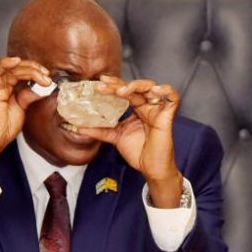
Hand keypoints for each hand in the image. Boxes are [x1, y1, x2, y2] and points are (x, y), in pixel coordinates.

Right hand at [0, 57, 50, 182]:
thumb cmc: (1, 129)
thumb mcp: (20, 109)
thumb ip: (28, 96)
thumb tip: (42, 88)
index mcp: (3, 87)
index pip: (19, 71)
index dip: (34, 70)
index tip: (47, 76)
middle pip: (16, 67)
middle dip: (34, 68)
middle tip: (47, 75)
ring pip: (11, 69)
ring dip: (28, 69)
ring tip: (42, 74)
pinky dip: (7, 64)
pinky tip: (17, 62)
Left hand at [76, 76, 183, 207]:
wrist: (151, 168)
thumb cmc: (138, 152)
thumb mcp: (115, 137)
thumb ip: (99, 130)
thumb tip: (79, 127)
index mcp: (136, 108)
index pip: (125, 91)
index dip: (114, 84)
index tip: (100, 82)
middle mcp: (147, 106)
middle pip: (135, 87)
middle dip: (119, 84)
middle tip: (104, 85)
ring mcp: (157, 110)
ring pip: (151, 88)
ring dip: (136, 86)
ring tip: (122, 91)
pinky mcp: (167, 116)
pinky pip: (172, 99)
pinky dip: (166, 91)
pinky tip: (155, 90)